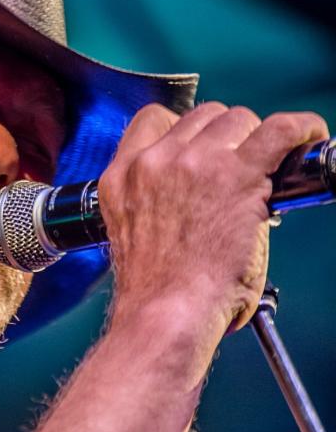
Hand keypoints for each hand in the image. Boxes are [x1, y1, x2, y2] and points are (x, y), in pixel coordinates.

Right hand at [100, 102, 328, 343]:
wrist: (166, 314)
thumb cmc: (156, 294)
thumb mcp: (134, 234)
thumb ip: (153, 201)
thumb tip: (193, 197)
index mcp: (121, 178)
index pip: (154, 120)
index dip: (185, 130)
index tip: (202, 147)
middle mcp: (154, 162)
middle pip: (203, 117)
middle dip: (225, 139)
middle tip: (239, 171)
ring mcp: (194, 163)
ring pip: (238, 120)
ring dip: (254, 140)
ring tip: (267, 170)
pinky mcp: (236, 174)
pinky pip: (280, 130)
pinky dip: (301, 128)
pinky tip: (309, 135)